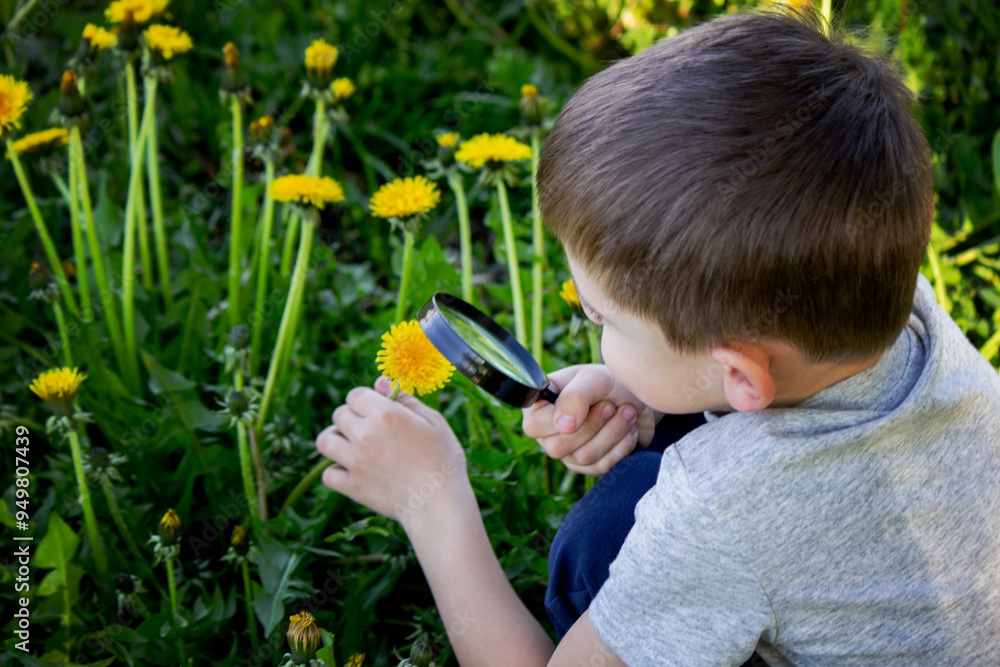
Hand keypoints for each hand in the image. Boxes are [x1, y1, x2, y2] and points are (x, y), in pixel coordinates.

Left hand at [316, 376, 471, 523]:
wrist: (439, 504)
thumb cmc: (443, 460)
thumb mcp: (434, 422)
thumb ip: (406, 400)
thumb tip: (381, 383)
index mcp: (384, 414)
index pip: (354, 395)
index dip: (365, 400)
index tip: (376, 410)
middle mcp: (364, 434)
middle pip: (338, 415)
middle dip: (351, 418)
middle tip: (370, 430)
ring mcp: (355, 461)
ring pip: (324, 440)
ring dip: (336, 440)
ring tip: (352, 446)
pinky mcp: (352, 486)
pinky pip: (328, 473)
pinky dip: (336, 471)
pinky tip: (353, 471)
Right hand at [522, 365, 658, 475]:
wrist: (637, 399)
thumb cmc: (609, 384)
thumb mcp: (593, 379)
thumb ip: (574, 397)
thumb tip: (563, 426)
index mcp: (540, 407)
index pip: (534, 426)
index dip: (560, 420)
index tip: (592, 404)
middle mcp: (548, 433)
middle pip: (557, 448)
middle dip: (593, 425)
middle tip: (611, 406)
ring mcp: (568, 453)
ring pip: (584, 457)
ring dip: (613, 433)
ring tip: (627, 413)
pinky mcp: (589, 466)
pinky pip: (601, 467)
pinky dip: (622, 446)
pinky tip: (629, 429)